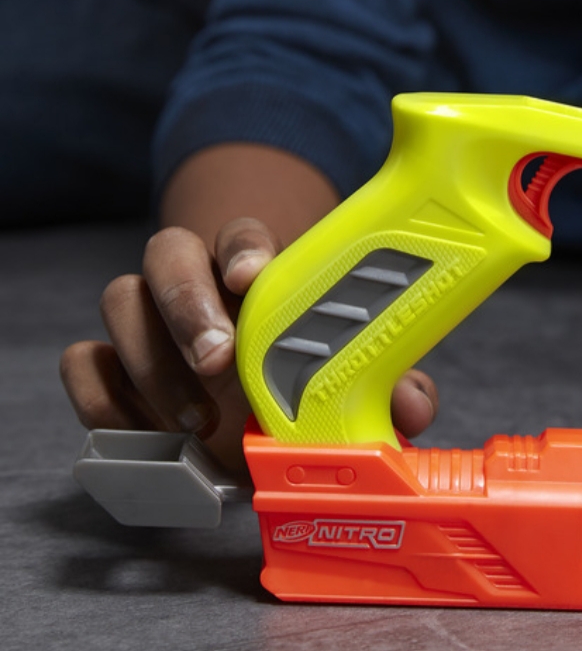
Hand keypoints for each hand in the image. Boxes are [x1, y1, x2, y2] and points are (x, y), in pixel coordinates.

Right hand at [60, 218, 439, 472]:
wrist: (246, 408)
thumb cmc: (302, 377)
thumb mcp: (348, 379)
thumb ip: (385, 385)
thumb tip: (413, 403)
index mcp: (257, 273)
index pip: (243, 234)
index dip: (245, 247)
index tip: (252, 275)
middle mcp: (196, 284)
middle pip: (168, 252)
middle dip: (188, 302)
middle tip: (218, 358)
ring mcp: (147, 321)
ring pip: (120, 300)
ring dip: (150, 356)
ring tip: (194, 418)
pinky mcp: (110, 366)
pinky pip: (83, 361)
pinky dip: (100, 395)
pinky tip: (142, 430)